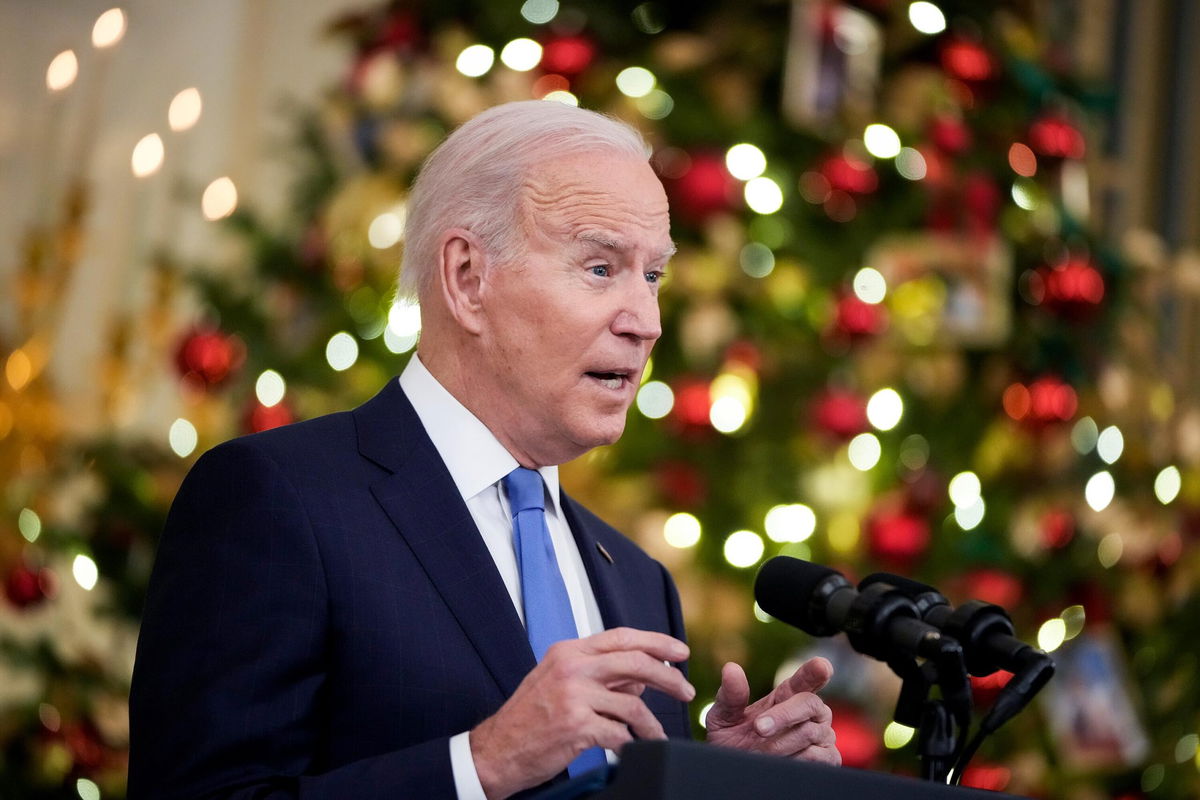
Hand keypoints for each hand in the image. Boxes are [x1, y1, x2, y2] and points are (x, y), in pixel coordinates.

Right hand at [470, 627, 693, 799]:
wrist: (496, 750)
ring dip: (652, 723)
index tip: (679, 651)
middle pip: (635, 662)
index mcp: (569, 651)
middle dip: (669, 676)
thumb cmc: (529, 717)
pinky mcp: (576, 726)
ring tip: (658, 735)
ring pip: (633, 703)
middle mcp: (572, 667)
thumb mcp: (560, 683)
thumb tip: (640, 675)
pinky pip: (620, 733)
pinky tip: (634, 750)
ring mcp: (573, 696)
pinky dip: (633, 744)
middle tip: (686, 690)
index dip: (656, 641)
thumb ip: (600, 674)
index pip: (622, 637)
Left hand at [705, 657, 840, 766]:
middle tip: (758, 728)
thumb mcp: (724, 717)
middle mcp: (810, 712)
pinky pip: (818, 756)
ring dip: (781, 743)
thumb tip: (730, 668)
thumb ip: (730, 695)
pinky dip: (796, 760)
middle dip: (783, 715)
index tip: (822, 666)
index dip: (815, 671)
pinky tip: (783, 762)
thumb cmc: (733, 741)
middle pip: (809, 703)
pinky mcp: (828, 758)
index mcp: (787, 695)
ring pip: (810, 732)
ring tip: (760, 751)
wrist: (737, 773)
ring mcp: (822, 734)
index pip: (806, 678)